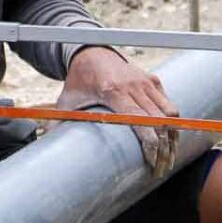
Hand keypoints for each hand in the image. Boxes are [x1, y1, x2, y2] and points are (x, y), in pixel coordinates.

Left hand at [57, 47, 178, 176]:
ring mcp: (146, 82)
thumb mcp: (67, 101)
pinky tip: (169, 139)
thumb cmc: (79, 81)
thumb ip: (59, 123)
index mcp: (113, 91)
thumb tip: (48, 146)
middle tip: (161, 169)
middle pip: (159, 122)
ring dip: (173, 137)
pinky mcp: (153, 80)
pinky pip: (169, 104)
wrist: (90, 53)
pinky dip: (172, 122)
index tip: (151, 163)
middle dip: (164, 149)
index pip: (140, 121)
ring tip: (169, 157)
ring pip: (170, 114)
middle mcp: (134, 86)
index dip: (150, 144)